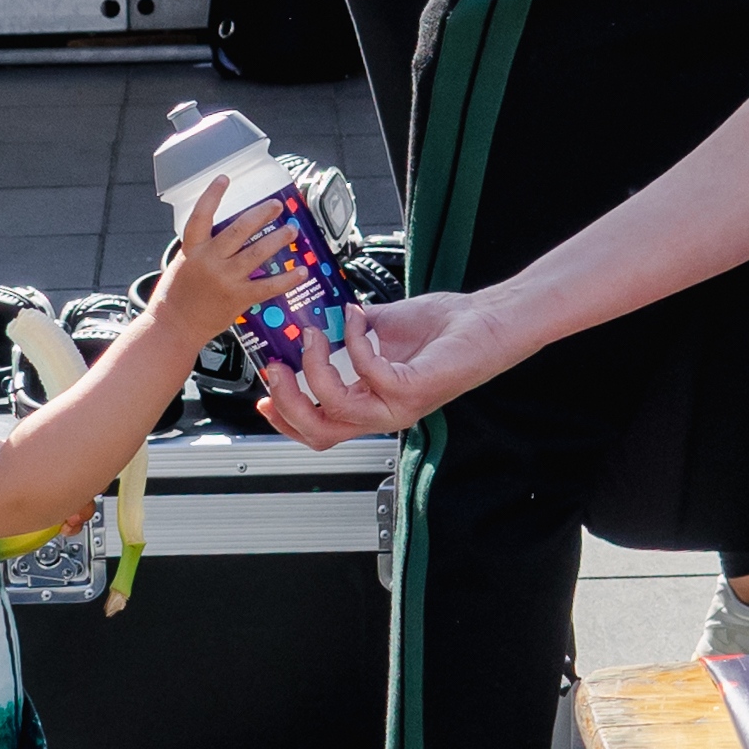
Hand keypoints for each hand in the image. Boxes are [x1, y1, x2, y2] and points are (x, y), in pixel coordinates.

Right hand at [142, 181, 307, 347]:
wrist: (175, 326)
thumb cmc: (178, 294)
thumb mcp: (184, 262)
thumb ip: (204, 247)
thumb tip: (229, 232)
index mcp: (193, 249)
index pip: (201, 215)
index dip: (212, 195)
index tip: (225, 178)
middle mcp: (210, 261)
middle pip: (239, 230)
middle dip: (261, 214)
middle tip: (277, 206)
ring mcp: (226, 279)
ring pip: (257, 253)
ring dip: (278, 239)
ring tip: (292, 230)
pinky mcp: (238, 298)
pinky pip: (268, 286)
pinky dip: (288, 278)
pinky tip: (301, 271)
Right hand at [254, 292, 503, 443]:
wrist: (485, 322)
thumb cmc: (444, 329)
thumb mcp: (379, 328)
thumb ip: (346, 331)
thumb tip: (314, 316)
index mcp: (370, 403)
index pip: (319, 429)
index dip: (285, 419)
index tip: (264, 393)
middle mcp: (381, 412)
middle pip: (317, 432)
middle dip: (287, 401)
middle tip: (275, 366)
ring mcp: (396, 405)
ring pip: (335, 407)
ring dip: (314, 365)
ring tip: (315, 332)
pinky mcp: (412, 390)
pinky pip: (366, 371)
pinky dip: (354, 339)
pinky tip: (358, 317)